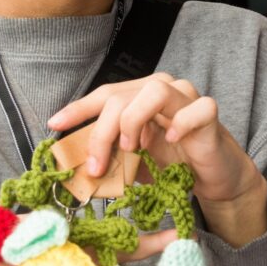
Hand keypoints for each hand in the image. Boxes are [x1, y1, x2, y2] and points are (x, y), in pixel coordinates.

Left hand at [48, 74, 266, 246]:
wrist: (211, 176)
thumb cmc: (171, 164)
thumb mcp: (132, 161)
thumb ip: (110, 156)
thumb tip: (76, 166)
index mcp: (139, 96)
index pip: (104, 94)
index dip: (79, 108)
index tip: (55, 124)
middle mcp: (162, 89)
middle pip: (122, 96)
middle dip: (102, 132)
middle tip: (97, 165)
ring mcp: (187, 98)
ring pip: (155, 91)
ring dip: (135, 120)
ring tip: (133, 148)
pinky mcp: (209, 114)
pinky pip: (197, 108)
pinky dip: (181, 124)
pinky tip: (171, 140)